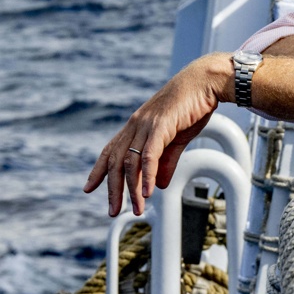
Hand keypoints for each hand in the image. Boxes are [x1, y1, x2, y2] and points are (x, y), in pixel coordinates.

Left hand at [82, 53, 231, 216]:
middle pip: (116, 161)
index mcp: (136, 125)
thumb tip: (159, 185)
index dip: (99, 170)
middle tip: (113, 211)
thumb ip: (166, 161)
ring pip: (130, 162)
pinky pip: (148, 155)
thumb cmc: (192, 106)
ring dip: (131, 189)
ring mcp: (146, 124)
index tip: (89, 188)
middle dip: (112, 189)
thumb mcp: (177, 138)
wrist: (205, 81)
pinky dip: (147, 176)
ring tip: (137, 209)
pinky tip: (148, 192)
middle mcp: (136, 124)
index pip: (111, 150)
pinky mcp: (161, 125)